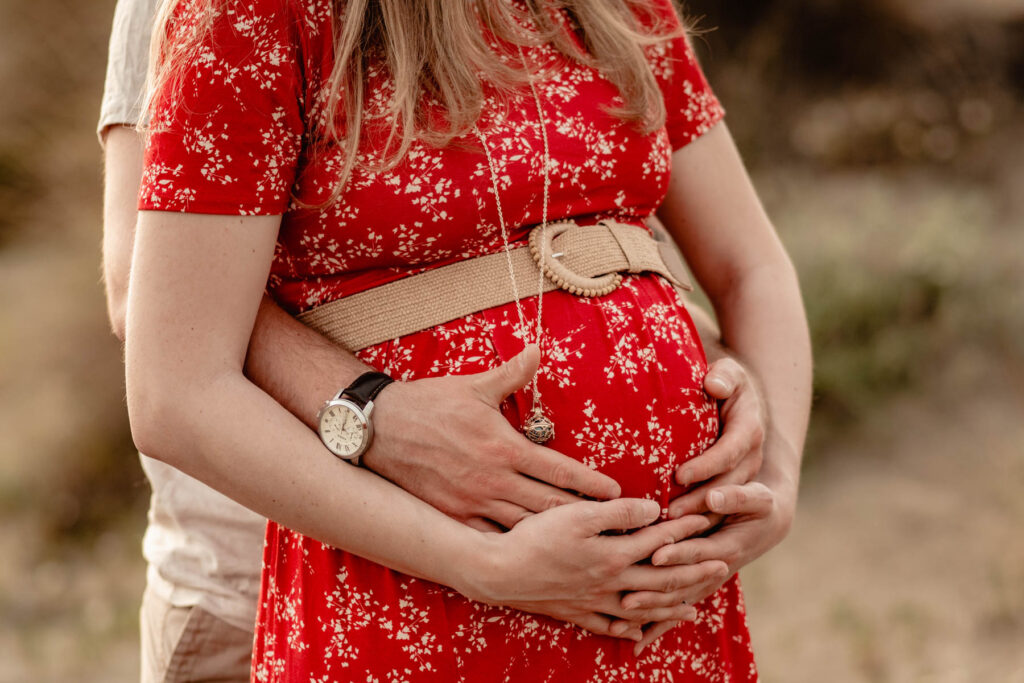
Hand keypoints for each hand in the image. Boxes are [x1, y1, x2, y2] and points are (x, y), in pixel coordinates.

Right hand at [365, 345, 620, 530]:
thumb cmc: (428, 404)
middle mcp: (493, 480)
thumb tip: (538, 350)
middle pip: (550, 507)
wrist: (378, 429)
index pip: (560, 471)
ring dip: (554, 535)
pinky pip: (491, 538)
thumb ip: (512, 374)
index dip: (591, 485)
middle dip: (584, 518)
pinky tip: (532, 554)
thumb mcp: (474, 386)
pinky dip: (515, 547)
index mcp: (505, 448)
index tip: (616, 495)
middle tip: (613, 527)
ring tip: (582, 544)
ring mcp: (472, 503)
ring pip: (524, 527)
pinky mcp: (453, 516)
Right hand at [461, 498, 728, 641]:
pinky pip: (613, 626)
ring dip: (673, 604)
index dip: (686, 529)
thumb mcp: (577, 514)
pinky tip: (643, 628)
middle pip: (662, 579)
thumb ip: (618, 512)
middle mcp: (611, 583)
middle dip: (694, 572)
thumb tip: (654, 509)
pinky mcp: (577, 613)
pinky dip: (634, 628)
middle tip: (723, 565)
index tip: (708, 517)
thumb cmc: (535, 537)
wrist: (499, 572)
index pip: (660, 541)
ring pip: (643, 607)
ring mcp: (595, 602)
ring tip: (695, 603)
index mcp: (614, 555)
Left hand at [627, 472, 796, 653]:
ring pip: (676, 601)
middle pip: (682, 584)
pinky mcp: (697, 586)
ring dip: (651, 613)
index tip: (656, 556)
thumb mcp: (757, 498)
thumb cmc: (760, 506)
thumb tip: (713, 496)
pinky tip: (636, 641)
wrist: (768, 525)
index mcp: (727, 548)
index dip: (679, 554)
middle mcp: (715, 571)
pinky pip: (676, 608)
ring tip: (622, 621)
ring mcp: (705, 581)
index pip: (698, 552)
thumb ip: (737, 497)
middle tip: (627, 600)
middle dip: (654, 593)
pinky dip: (656, 624)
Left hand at [668, 357, 765, 518]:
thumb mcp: (729, 373)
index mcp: (750, 430)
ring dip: (698, 517)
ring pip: (725, 504)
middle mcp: (751, 458)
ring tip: (669, 526)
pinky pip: (718, 512)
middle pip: (728, 486)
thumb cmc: (723, 383)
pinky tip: (673, 532)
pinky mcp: (734, 489)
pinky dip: (698, 523)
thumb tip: (714, 384)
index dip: (706, 465)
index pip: (729, 452)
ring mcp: (745, 476)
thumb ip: (724, 375)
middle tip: (669, 512)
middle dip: (699, 500)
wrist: (735, 402)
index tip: (679, 475)